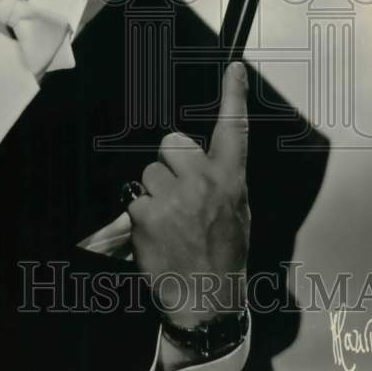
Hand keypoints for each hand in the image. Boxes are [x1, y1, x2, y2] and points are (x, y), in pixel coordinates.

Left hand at [128, 60, 250, 327]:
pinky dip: (138, 216)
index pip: (233, 129)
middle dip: (169, 164)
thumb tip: (203, 159)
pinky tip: (155, 236)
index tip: (234, 67)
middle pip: (172, 143)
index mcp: (231, 180)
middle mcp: (205, 182)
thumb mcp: (238, 215)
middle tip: (178, 196)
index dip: (233, 96)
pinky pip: (133, 198)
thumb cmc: (222, 259)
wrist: (207, 303)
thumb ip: (222, 180)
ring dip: (152, 194)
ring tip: (169, 223)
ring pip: (148, 173)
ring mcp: (175, 197)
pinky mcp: (148, 214)